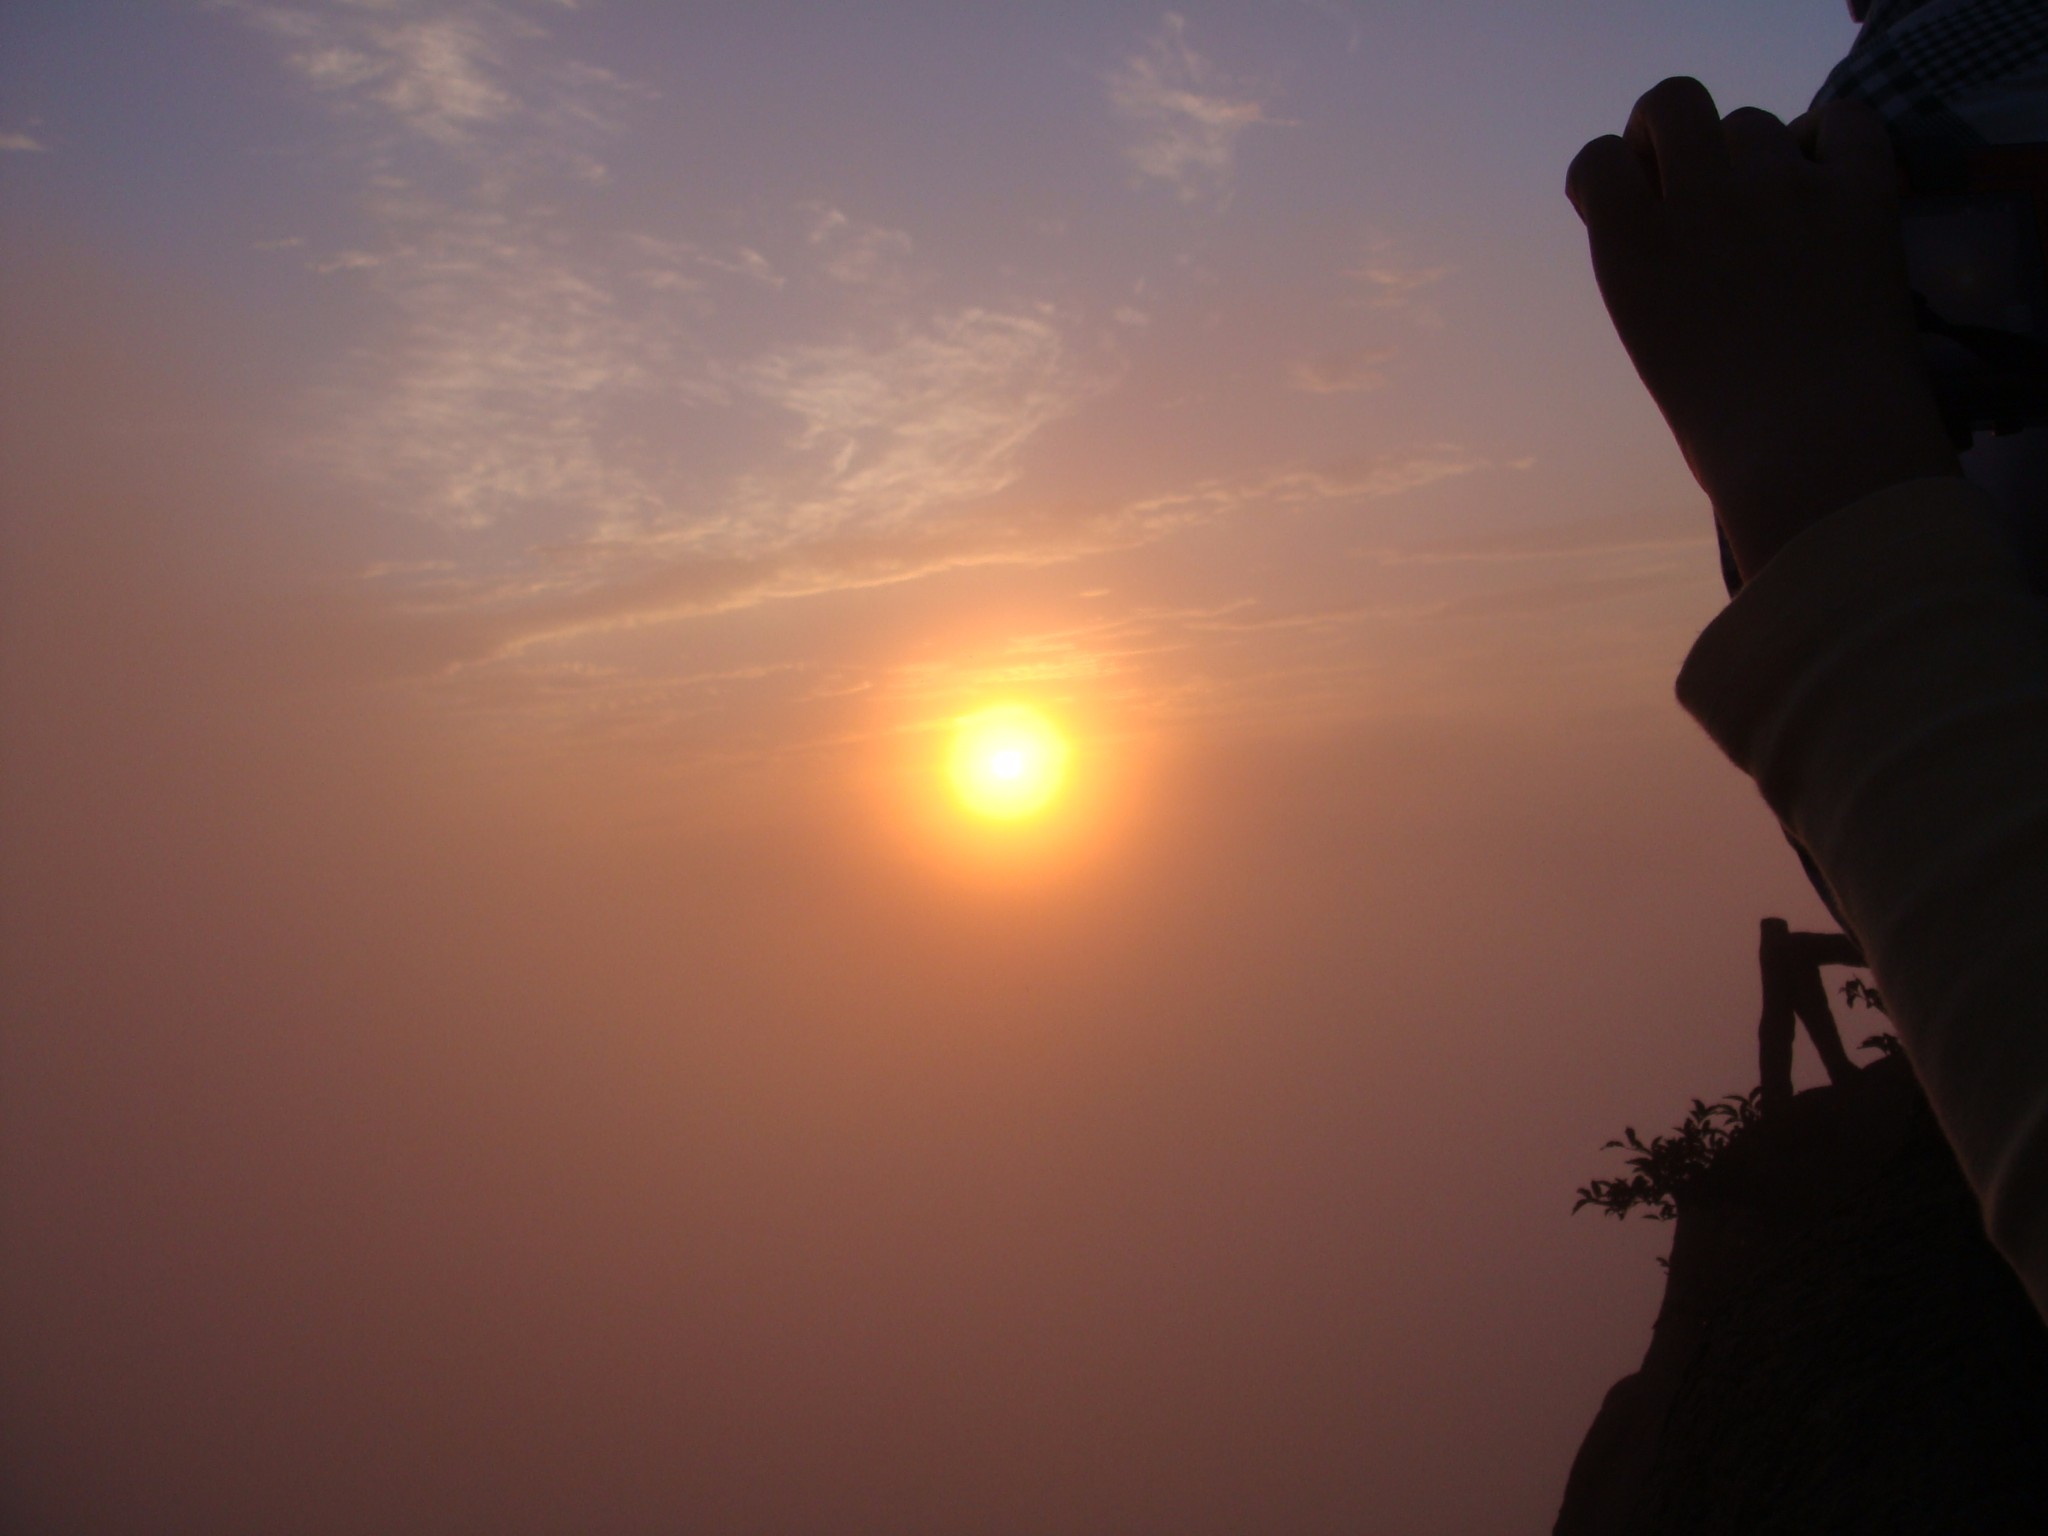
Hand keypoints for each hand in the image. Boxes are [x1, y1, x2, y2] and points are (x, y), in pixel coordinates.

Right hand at [1567, 78, 1957, 579]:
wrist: (1822, 454)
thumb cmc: (1731, 432)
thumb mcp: (1655, 344)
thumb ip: (1654, 271)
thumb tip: (1673, 219)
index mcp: (1633, 252)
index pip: (1595, 160)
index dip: (1612, 173)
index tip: (1630, 201)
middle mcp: (1701, 203)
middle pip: (1673, 100)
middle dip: (1672, 128)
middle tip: (1689, 174)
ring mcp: (1783, 191)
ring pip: (1754, 123)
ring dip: (1753, 155)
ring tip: (1771, 210)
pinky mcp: (1859, 194)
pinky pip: (1844, 119)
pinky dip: (1832, 137)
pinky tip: (1825, 179)